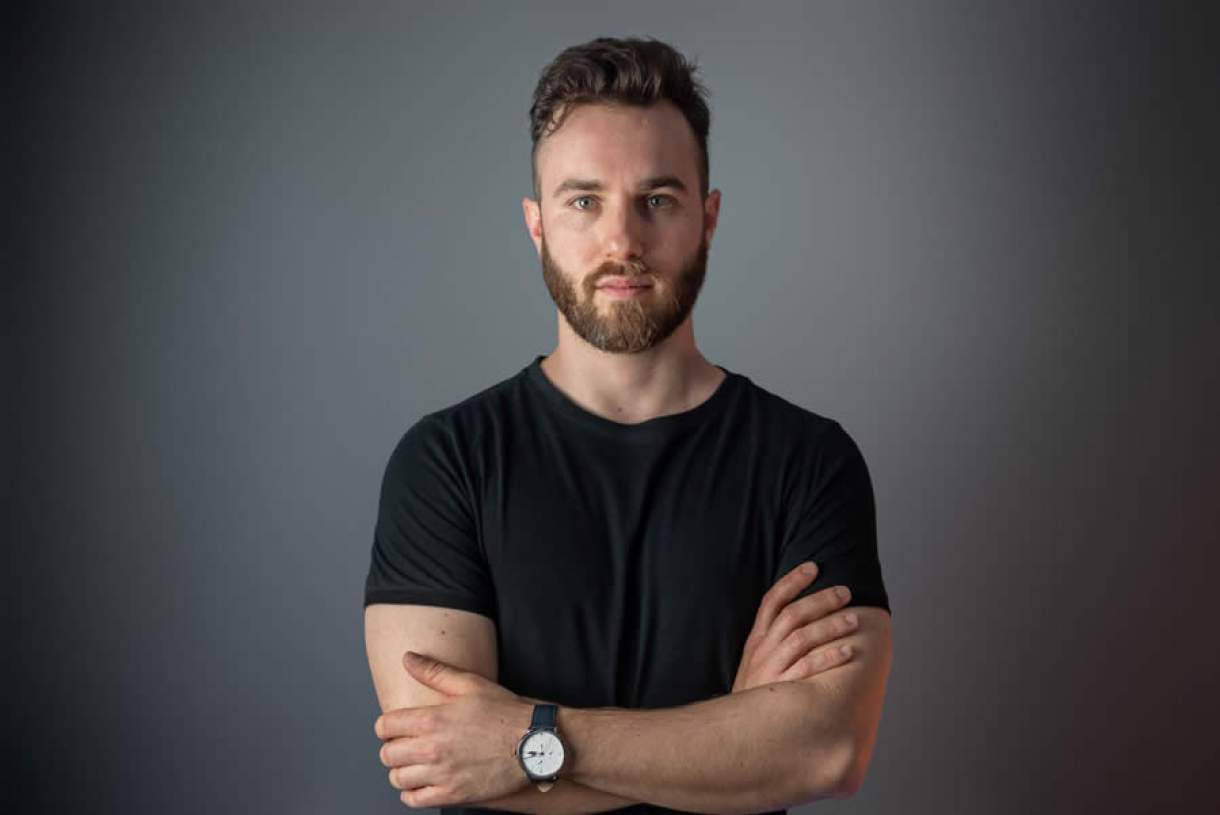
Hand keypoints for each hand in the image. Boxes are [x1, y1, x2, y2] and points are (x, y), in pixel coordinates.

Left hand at [374, 651, 534, 808]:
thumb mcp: (470, 684)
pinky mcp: (453, 795)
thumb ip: (434, 671)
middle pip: (387, 754)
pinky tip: (424, 782)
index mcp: (431, 719)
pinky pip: (415, 800)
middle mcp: (432, 749)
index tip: (396, 727)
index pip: (385, 726)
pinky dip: (413, 793)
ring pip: (398, 779)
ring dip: (402, 771)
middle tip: (407, 745)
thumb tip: (407, 658)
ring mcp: (442, 775)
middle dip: (394, 748)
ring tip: (415, 764)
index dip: (388, 725)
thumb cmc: (504, 713)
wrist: (534, 743)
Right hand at [732, 561, 857, 691]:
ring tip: (854, 620)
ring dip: (830, 626)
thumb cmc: (755, 695)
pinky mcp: (782, 689)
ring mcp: (772, 668)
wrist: (735, 731)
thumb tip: (802, 621)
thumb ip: (773, 644)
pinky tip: (848, 652)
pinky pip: (808, 668)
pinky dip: (829, 657)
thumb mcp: (755, 664)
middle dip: (821, 600)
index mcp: (756, 640)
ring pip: (802, 638)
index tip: (813, 566)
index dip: (792, 581)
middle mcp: (763, 650)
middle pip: (792, 615)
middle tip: (845, 592)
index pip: (772, 601)